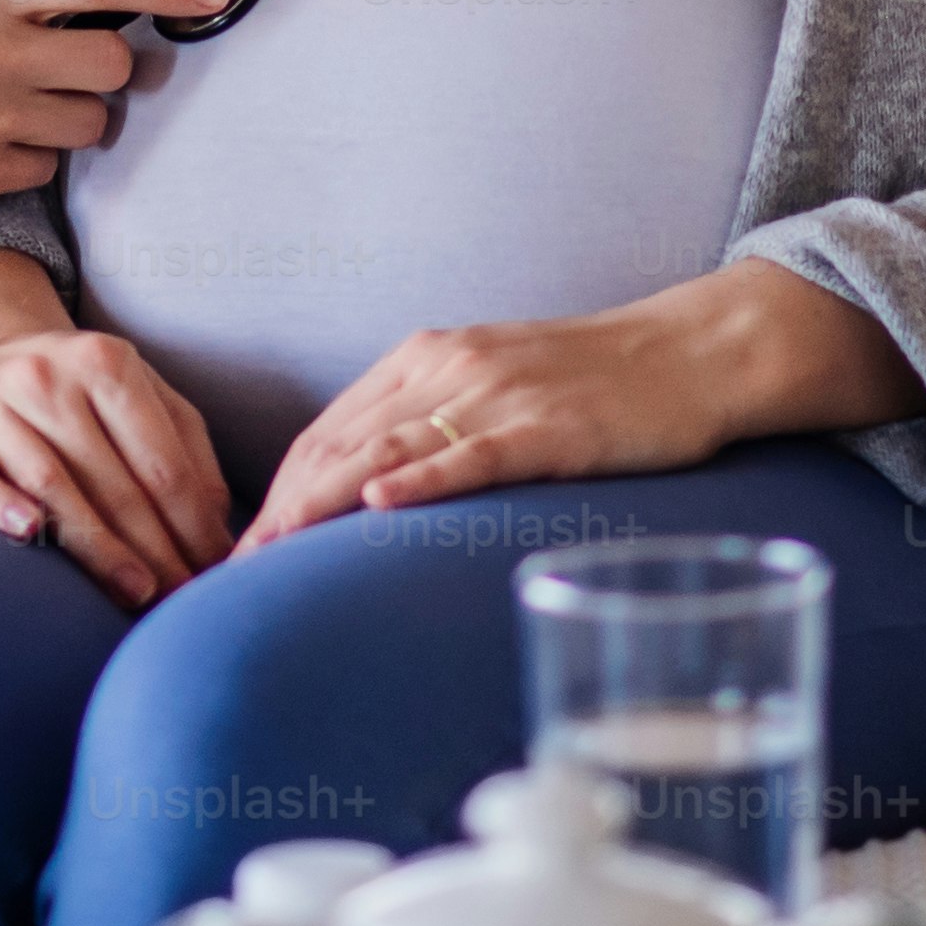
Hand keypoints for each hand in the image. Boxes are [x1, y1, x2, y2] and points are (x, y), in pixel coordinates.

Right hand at [0, 249, 233, 609]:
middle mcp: (44, 376)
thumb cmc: (73, 389)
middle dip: (156, 549)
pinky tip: (28, 533)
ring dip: (98, 546)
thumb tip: (219, 524)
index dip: (193, 524)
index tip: (214, 573)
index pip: (160, 462)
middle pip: (113, 481)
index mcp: (104, 362)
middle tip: (183, 599)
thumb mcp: (137, 392)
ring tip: (136, 591)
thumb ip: (185, 447)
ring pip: (51, 485)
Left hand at [243, 303, 742, 547]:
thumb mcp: (493, 386)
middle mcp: (449, 367)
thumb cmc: (592, 382)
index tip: (243, 547)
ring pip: (389, 447)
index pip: (328, 429)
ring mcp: (498, 395)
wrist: (688, 354)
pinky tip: (379, 502)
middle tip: (237, 571)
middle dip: (282, 508)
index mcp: (428, 358)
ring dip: (322, 503)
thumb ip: (434, 423)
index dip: (277, 487)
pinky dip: (421, 477)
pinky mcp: (549, 427)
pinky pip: (472, 453)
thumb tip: (372, 491)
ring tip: (274, 551)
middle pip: (340, 442)